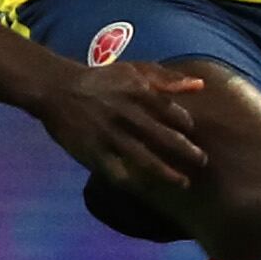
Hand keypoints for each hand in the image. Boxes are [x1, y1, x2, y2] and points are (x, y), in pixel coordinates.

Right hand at [31, 60, 207, 190]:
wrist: (58, 90)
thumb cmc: (103, 79)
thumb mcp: (135, 70)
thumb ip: (167, 79)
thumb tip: (200, 86)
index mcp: (139, 93)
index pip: (172, 113)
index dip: (186, 125)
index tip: (194, 133)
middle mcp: (127, 116)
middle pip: (163, 138)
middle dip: (186, 152)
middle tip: (203, 161)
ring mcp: (109, 136)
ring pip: (144, 159)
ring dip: (166, 173)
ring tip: (183, 183)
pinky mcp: (93, 153)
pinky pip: (117, 172)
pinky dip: (133, 183)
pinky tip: (146, 189)